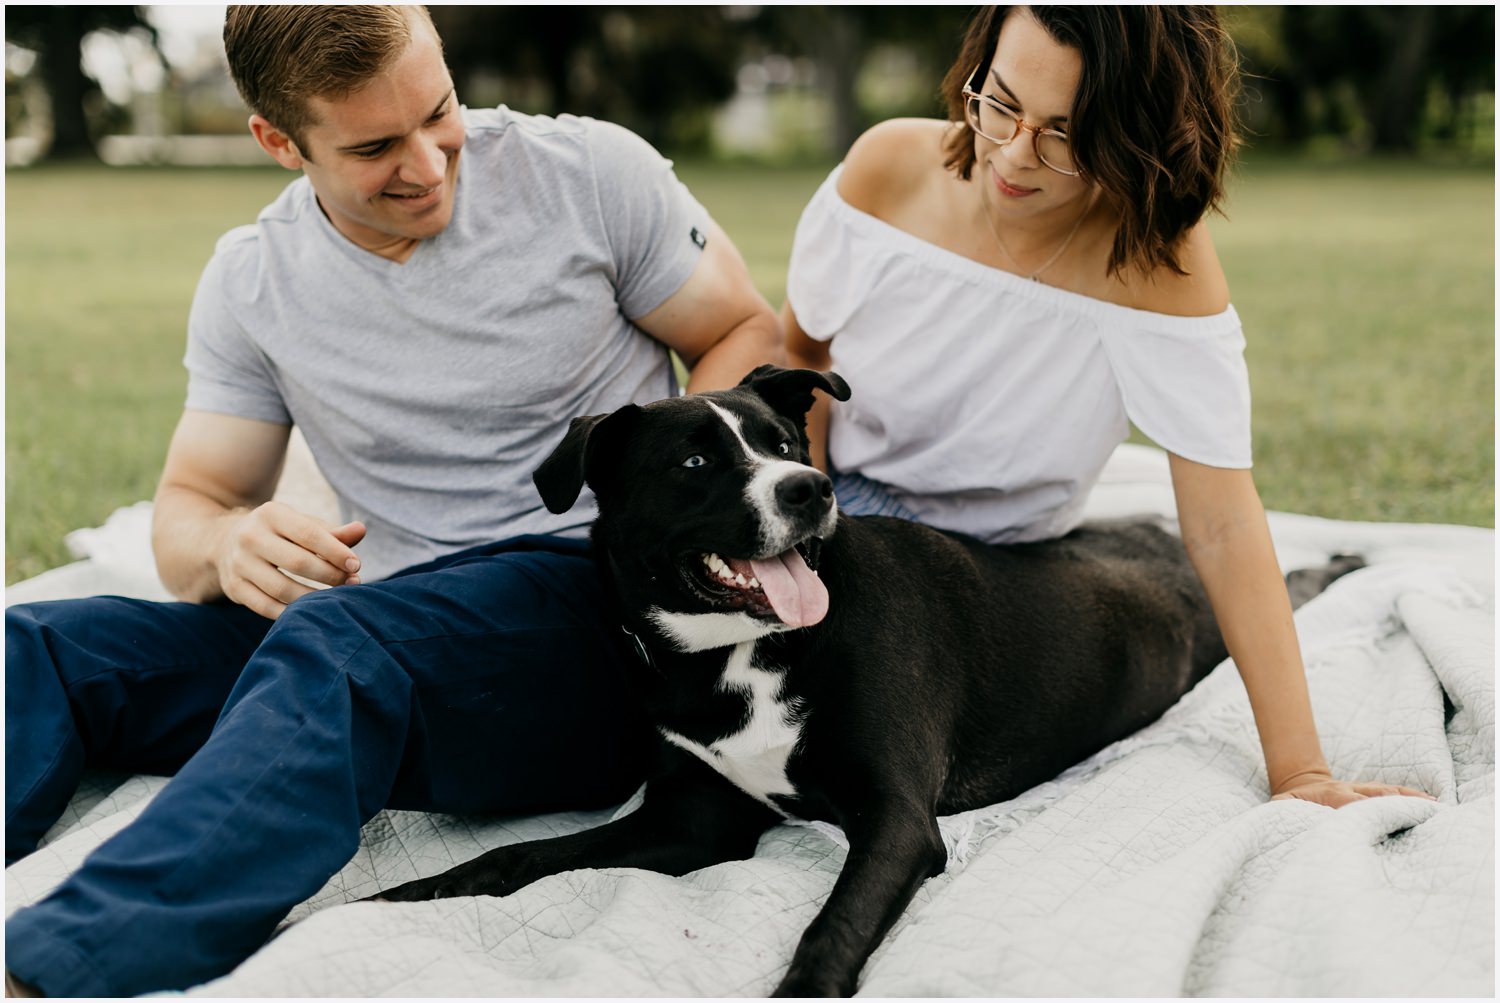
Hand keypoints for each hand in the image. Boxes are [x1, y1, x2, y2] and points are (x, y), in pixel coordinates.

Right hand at [215, 500, 365, 618]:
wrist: (226, 543)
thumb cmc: (280, 534)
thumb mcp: (302, 525)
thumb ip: (333, 531)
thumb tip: (361, 530)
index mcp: (271, 514)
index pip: (309, 534)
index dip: (336, 552)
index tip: (356, 565)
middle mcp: (250, 536)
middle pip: (297, 563)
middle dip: (330, 575)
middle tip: (352, 583)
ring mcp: (238, 563)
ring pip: (282, 589)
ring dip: (314, 598)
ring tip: (335, 600)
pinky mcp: (233, 588)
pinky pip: (266, 607)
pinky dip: (291, 613)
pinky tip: (310, 611)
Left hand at [1271, 770, 1436, 807]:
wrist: (1300, 782)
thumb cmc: (1292, 803)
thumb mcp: (1281, 806)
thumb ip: (1282, 811)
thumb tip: (1287, 816)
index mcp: (1329, 794)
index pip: (1348, 803)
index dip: (1360, 810)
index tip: (1376, 821)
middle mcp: (1349, 789)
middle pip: (1375, 794)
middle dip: (1395, 802)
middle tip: (1419, 812)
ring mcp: (1361, 789)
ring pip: (1388, 791)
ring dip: (1409, 798)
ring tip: (1434, 807)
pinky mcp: (1370, 792)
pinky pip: (1393, 793)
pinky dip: (1411, 797)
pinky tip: (1431, 803)